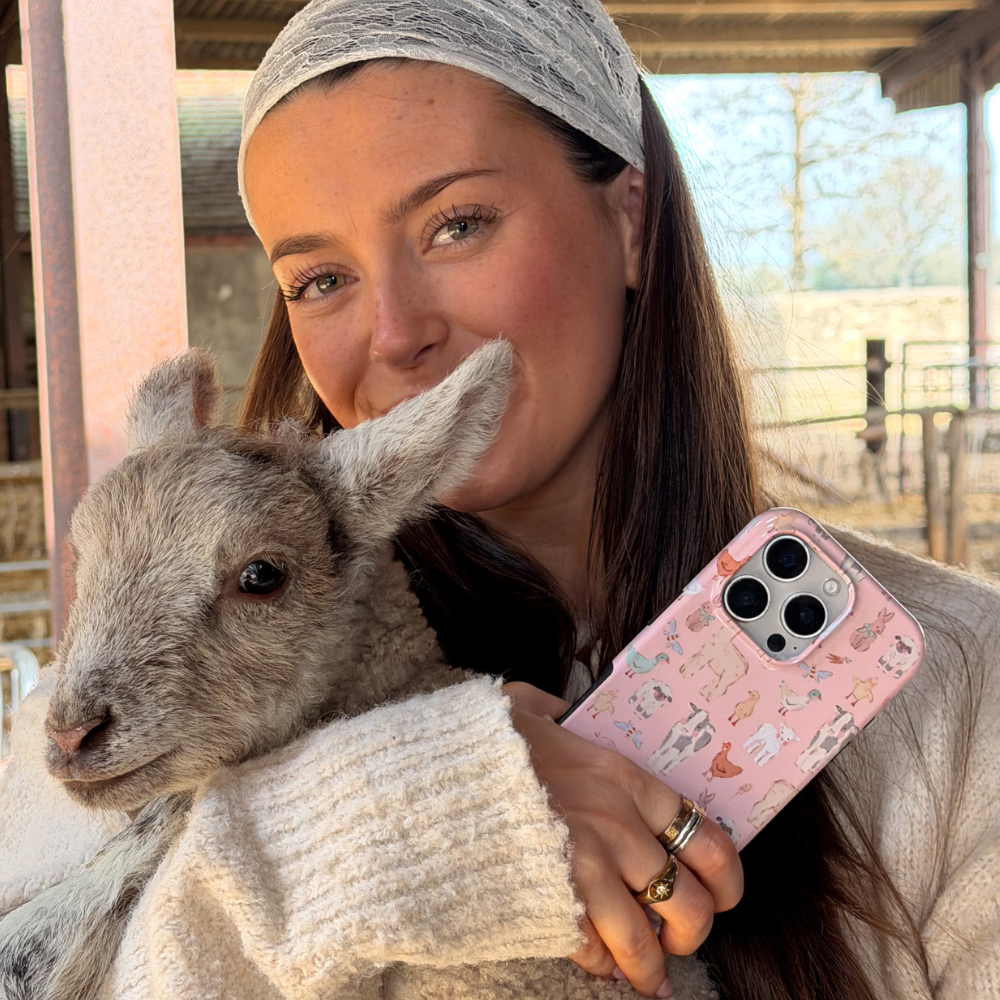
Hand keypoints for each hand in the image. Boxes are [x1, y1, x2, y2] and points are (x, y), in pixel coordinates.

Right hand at [504, 681, 742, 998]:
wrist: (428, 776)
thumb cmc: (477, 741)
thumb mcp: (522, 704)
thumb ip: (554, 711)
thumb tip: (563, 711)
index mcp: (621, 777)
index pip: (705, 835)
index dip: (725, 878)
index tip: (720, 896)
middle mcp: (617, 823)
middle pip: (689, 900)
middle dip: (690, 932)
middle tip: (676, 939)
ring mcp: (586, 865)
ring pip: (647, 939)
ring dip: (650, 968)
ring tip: (645, 979)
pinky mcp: (553, 899)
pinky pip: (595, 948)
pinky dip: (599, 962)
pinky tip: (596, 963)